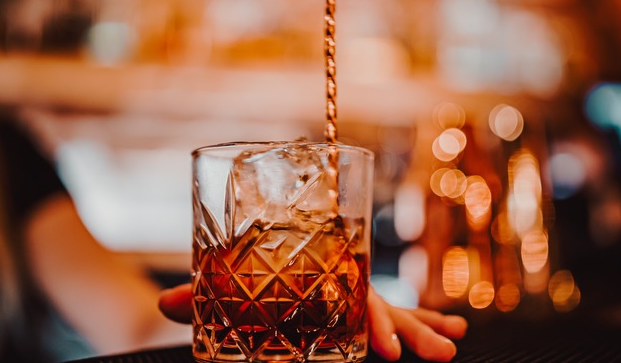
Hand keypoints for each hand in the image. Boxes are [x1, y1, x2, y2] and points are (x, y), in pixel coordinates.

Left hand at [158, 283, 466, 361]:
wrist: (241, 267)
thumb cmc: (235, 281)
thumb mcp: (223, 294)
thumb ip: (201, 298)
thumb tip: (163, 304)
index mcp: (314, 274)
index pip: (348, 298)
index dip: (369, 322)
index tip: (385, 350)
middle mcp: (338, 283)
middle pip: (382, 305)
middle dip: (411, 330)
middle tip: (443, 352)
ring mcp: (348, 296)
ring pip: (394, 309)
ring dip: (423, 325)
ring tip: (457, 341)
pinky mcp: (352, 309)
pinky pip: (393, 313)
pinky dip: (420, 319)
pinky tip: (453, 328)